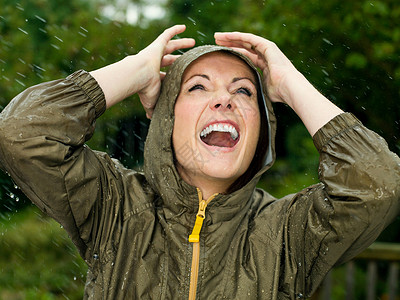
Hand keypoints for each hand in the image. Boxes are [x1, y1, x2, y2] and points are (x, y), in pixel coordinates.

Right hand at [137, 25, 194, 117]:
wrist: (138, 76)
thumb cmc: (145, 90)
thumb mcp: (151, 102)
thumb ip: (153, 110)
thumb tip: (152, 119)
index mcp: (154, 77)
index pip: (165, 75)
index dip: (173, 75)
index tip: (182, 75)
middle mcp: (154, 64)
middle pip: (170, 59)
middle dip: (179, 58)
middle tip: (190, 58)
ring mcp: (155, 53)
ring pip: (171, 46)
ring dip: (182, 43)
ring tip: (193, 42)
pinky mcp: (157, 45)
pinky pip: (167, 34)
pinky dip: (175, 30)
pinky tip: (184, 27)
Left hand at [214, 31, 342, 135]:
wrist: (288, 88)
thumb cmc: (277, 94)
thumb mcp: (260, 90)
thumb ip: (252, 88)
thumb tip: (241, 99)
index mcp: (264, 65)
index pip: (246, 57)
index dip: (234, 54)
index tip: (221, 54)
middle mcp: (265, 55)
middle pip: (244, 47)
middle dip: (230, 43)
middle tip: (216, 41)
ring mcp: (267, 49)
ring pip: (245, 41)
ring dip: (230, 38)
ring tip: (217, 36)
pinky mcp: (267, 46)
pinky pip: (249, 39)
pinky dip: (237, 37)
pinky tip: (227, 36)